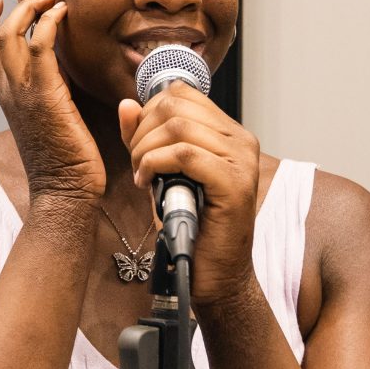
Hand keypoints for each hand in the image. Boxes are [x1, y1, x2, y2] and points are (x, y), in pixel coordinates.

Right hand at [0, 0, 104, 202]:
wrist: (64, 192)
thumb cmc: (63, 162)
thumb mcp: (45, 120)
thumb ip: (45, 94)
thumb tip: (61, 74)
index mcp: (5, 99)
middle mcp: (8, 93)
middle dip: (16, 7)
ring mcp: (23, 93)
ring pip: (12, 35)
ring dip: (32, 9)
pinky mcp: (46, 95)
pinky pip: (39, 46)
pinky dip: (48, 23)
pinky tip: (62, 14)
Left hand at [118, 81, 262, 310]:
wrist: (212, 274)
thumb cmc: (189, 225)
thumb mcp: (160, 173)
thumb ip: (144, 138)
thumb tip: (128, 104)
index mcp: (228, 133)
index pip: (182, 93)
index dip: (149, 111)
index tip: (138, 143)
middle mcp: (241, 141)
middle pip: (177, 105)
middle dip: (143, 131)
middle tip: (136, 163)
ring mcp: (241, 161)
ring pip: (179, 127)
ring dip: (146, 149)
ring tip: (141, 174)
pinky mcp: (234, 184)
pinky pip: (185, 154)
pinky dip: (155, 164)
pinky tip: (147, 183)